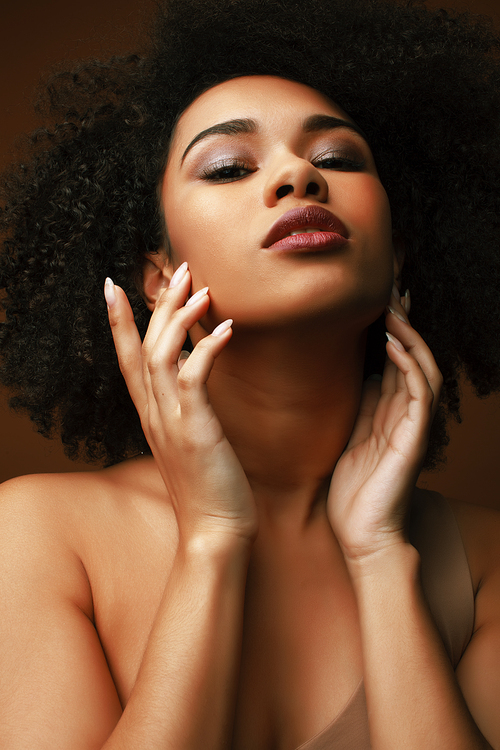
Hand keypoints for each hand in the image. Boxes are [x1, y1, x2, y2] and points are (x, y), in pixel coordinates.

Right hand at [105, 263, 256, 543]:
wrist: (213, 533)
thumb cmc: (208, 487)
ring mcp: (171, 422)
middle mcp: (154, 414)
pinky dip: (206, 349)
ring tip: (198, 286)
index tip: (113, 287)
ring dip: (177, 318)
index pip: (128, 361)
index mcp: (152, 416)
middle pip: (144, 348)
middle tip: (175, 268)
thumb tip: (191, 375)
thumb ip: (184, 409)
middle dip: (156, 304)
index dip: (119, 323)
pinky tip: (225, 327)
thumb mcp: (189, 441)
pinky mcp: (194, 430)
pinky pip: (193, 378)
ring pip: (161, 355)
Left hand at [327, 289, 441, 562]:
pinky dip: (409, 365)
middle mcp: (406, 413)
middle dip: (403, 322)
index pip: (395, 359)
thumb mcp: (353, 437)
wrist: (363, 534)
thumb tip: (363, 373)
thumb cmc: (355, 491)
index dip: (389, 329)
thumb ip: (362, 406)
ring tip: (392, 306)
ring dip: (409, 335)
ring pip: (421, 367)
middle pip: (412, 355)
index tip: (375, 298)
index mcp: (390, 411)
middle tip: (390, 287)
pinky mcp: (414, 438)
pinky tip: (394, 344)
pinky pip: (419, 393)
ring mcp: (413, 424)